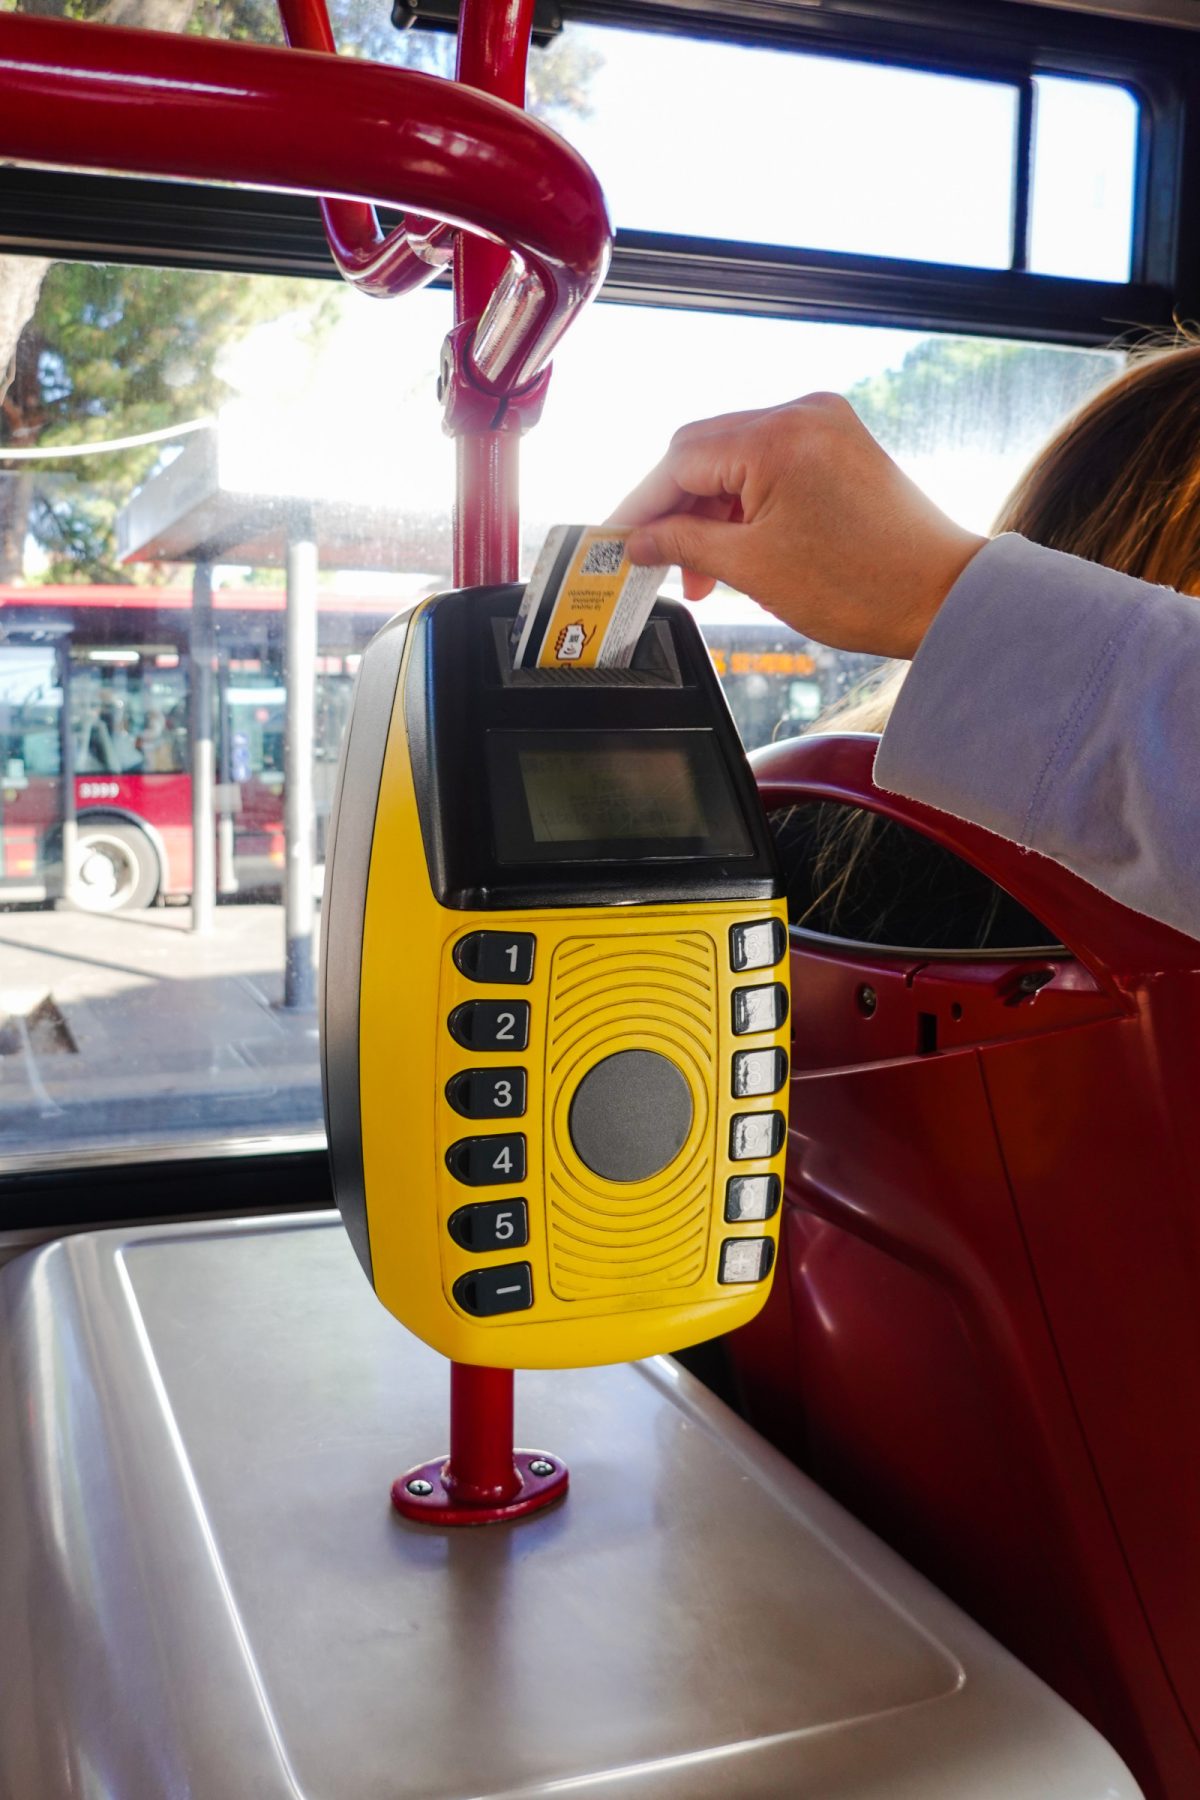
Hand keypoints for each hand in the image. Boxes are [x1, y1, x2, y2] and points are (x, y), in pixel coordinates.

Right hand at [607, 394, 985, 659]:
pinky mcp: (840, 443)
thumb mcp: (752, 569)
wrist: (944, 596)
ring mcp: (825, 424)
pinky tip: (737, 547)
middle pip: (704, 450)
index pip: (679, 459)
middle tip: (658, 563)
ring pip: (736, 458)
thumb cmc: (862, 586)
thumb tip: (637, 541)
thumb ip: (683, 543)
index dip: (640, 505)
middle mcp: (801, 413)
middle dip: (675, 510)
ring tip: (705, 573)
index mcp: (776, 436)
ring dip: (711, 511)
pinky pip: (771, 462)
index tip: (615, 539)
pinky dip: (746, 502)